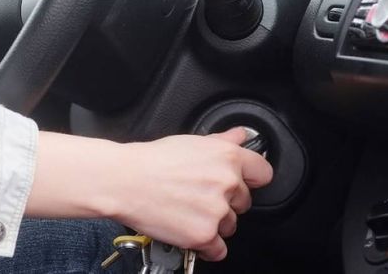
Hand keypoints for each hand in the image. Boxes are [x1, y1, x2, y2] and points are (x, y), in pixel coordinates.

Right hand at [25, 128, 272, 262]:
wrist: (124, 180)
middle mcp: (227, 183)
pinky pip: (218, 250)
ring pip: (230, 226)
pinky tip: (188, 230)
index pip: (263, 173)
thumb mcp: (189, 142)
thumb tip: (239, 136)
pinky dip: (205, 246)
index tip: (240, 182)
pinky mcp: (204, 236)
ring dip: (213, 223)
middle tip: (198, 196)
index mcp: (227, 157)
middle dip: (224, 202)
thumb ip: (221, 141)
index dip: (249, 178)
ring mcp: (217, 211)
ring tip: (187, 211)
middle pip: (244, 202)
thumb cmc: (150, 160)